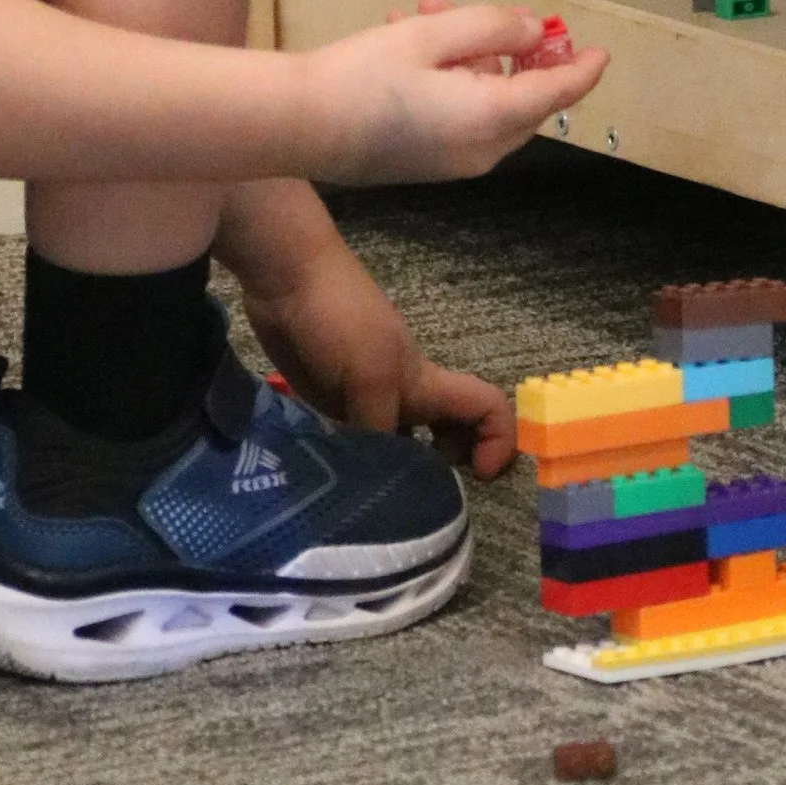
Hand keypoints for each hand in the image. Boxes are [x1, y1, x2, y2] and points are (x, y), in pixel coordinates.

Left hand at [226, 198, 518, 479]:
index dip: (499, 442)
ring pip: (392, 448)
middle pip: (444, 438)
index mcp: (425, 384)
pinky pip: (349, 445)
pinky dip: (345, 465)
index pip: (486, 409)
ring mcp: (362, 401)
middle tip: (413, 506)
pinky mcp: (326, 404)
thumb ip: (380, 428)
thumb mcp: (369, 372)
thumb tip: (383, 484)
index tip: (479, 477)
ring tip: (365, 505)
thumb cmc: (340, 314)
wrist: (286, 279)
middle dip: (442, 474)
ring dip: (386, 476)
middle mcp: (402, 398)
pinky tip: (325, 483)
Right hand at [299, 0, 606, 184]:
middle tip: (498, 12)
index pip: (556, 93)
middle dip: (511, 50)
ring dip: (469, 54)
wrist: (298, 125)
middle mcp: (481, 149)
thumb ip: (491, 28)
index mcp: (491, 119)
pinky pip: (458, 114)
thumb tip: (531, 32)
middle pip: (522, 98)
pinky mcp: (426, 161)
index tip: (600, 48)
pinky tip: (410, 36)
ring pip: (485, 100)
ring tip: (429, 8)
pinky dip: (450, 78)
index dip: (581, 68)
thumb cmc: (364, 74)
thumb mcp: (432, 36)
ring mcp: (452, 161)